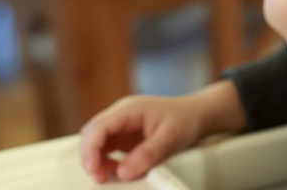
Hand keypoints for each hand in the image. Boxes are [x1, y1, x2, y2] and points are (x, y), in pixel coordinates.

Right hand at [79, 82, 244, 182]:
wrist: (196, 115)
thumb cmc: (185, 120)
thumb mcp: (170, 138)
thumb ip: (147, 155)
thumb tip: (123, 172)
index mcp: (129, 109)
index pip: (100, 126)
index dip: (91, 149)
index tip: (94, 169)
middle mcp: (121, 115)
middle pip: (91, 133)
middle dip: (90, 156)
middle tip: (99, 177)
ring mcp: (121, 125)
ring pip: (95, 141)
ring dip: (96, 159)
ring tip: (106, 175)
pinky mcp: (123, 135)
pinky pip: (106, 148)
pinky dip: (105, 161)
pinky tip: (114, 170)